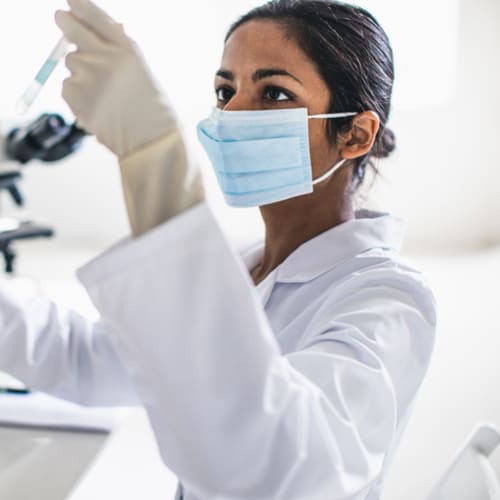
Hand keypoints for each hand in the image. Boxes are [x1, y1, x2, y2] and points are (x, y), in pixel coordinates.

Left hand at [55, 0, 175, 157]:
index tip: (69, 1)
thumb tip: (90, 30)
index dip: (79, 6)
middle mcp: (104, 58)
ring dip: (81, 72)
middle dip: (65, 23)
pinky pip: (68, 87)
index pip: (94, 16)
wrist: (150, 142)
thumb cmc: (151, 108)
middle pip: (71, 30)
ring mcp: (87, 77)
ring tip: (104, 94)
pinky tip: (98, 107)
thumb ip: (118, 50)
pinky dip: (78, 95)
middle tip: (61, 19)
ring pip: (71, 64)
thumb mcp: (141, 71)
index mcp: (125, 49)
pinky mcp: (75, 97)